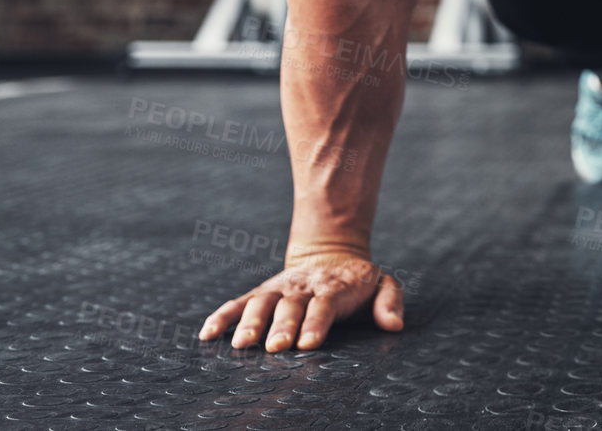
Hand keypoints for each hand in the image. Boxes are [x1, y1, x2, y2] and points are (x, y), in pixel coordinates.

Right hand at [198, 246, 403, 351]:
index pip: (324, 306)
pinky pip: (238, 303)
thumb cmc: (358, 282)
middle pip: (290, 307)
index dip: (316, 323)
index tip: (308, 343)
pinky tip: (207, 333)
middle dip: (281, 327)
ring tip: (241, 344)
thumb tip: (394, 324)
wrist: (331, 254)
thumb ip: (390, 301)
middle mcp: (302, 288)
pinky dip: (221, 316)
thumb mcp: (383, 283)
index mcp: (332, 288)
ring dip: (250, 323)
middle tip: (276, 347)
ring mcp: (279, 290)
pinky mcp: (261, 293)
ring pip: (261, 303)